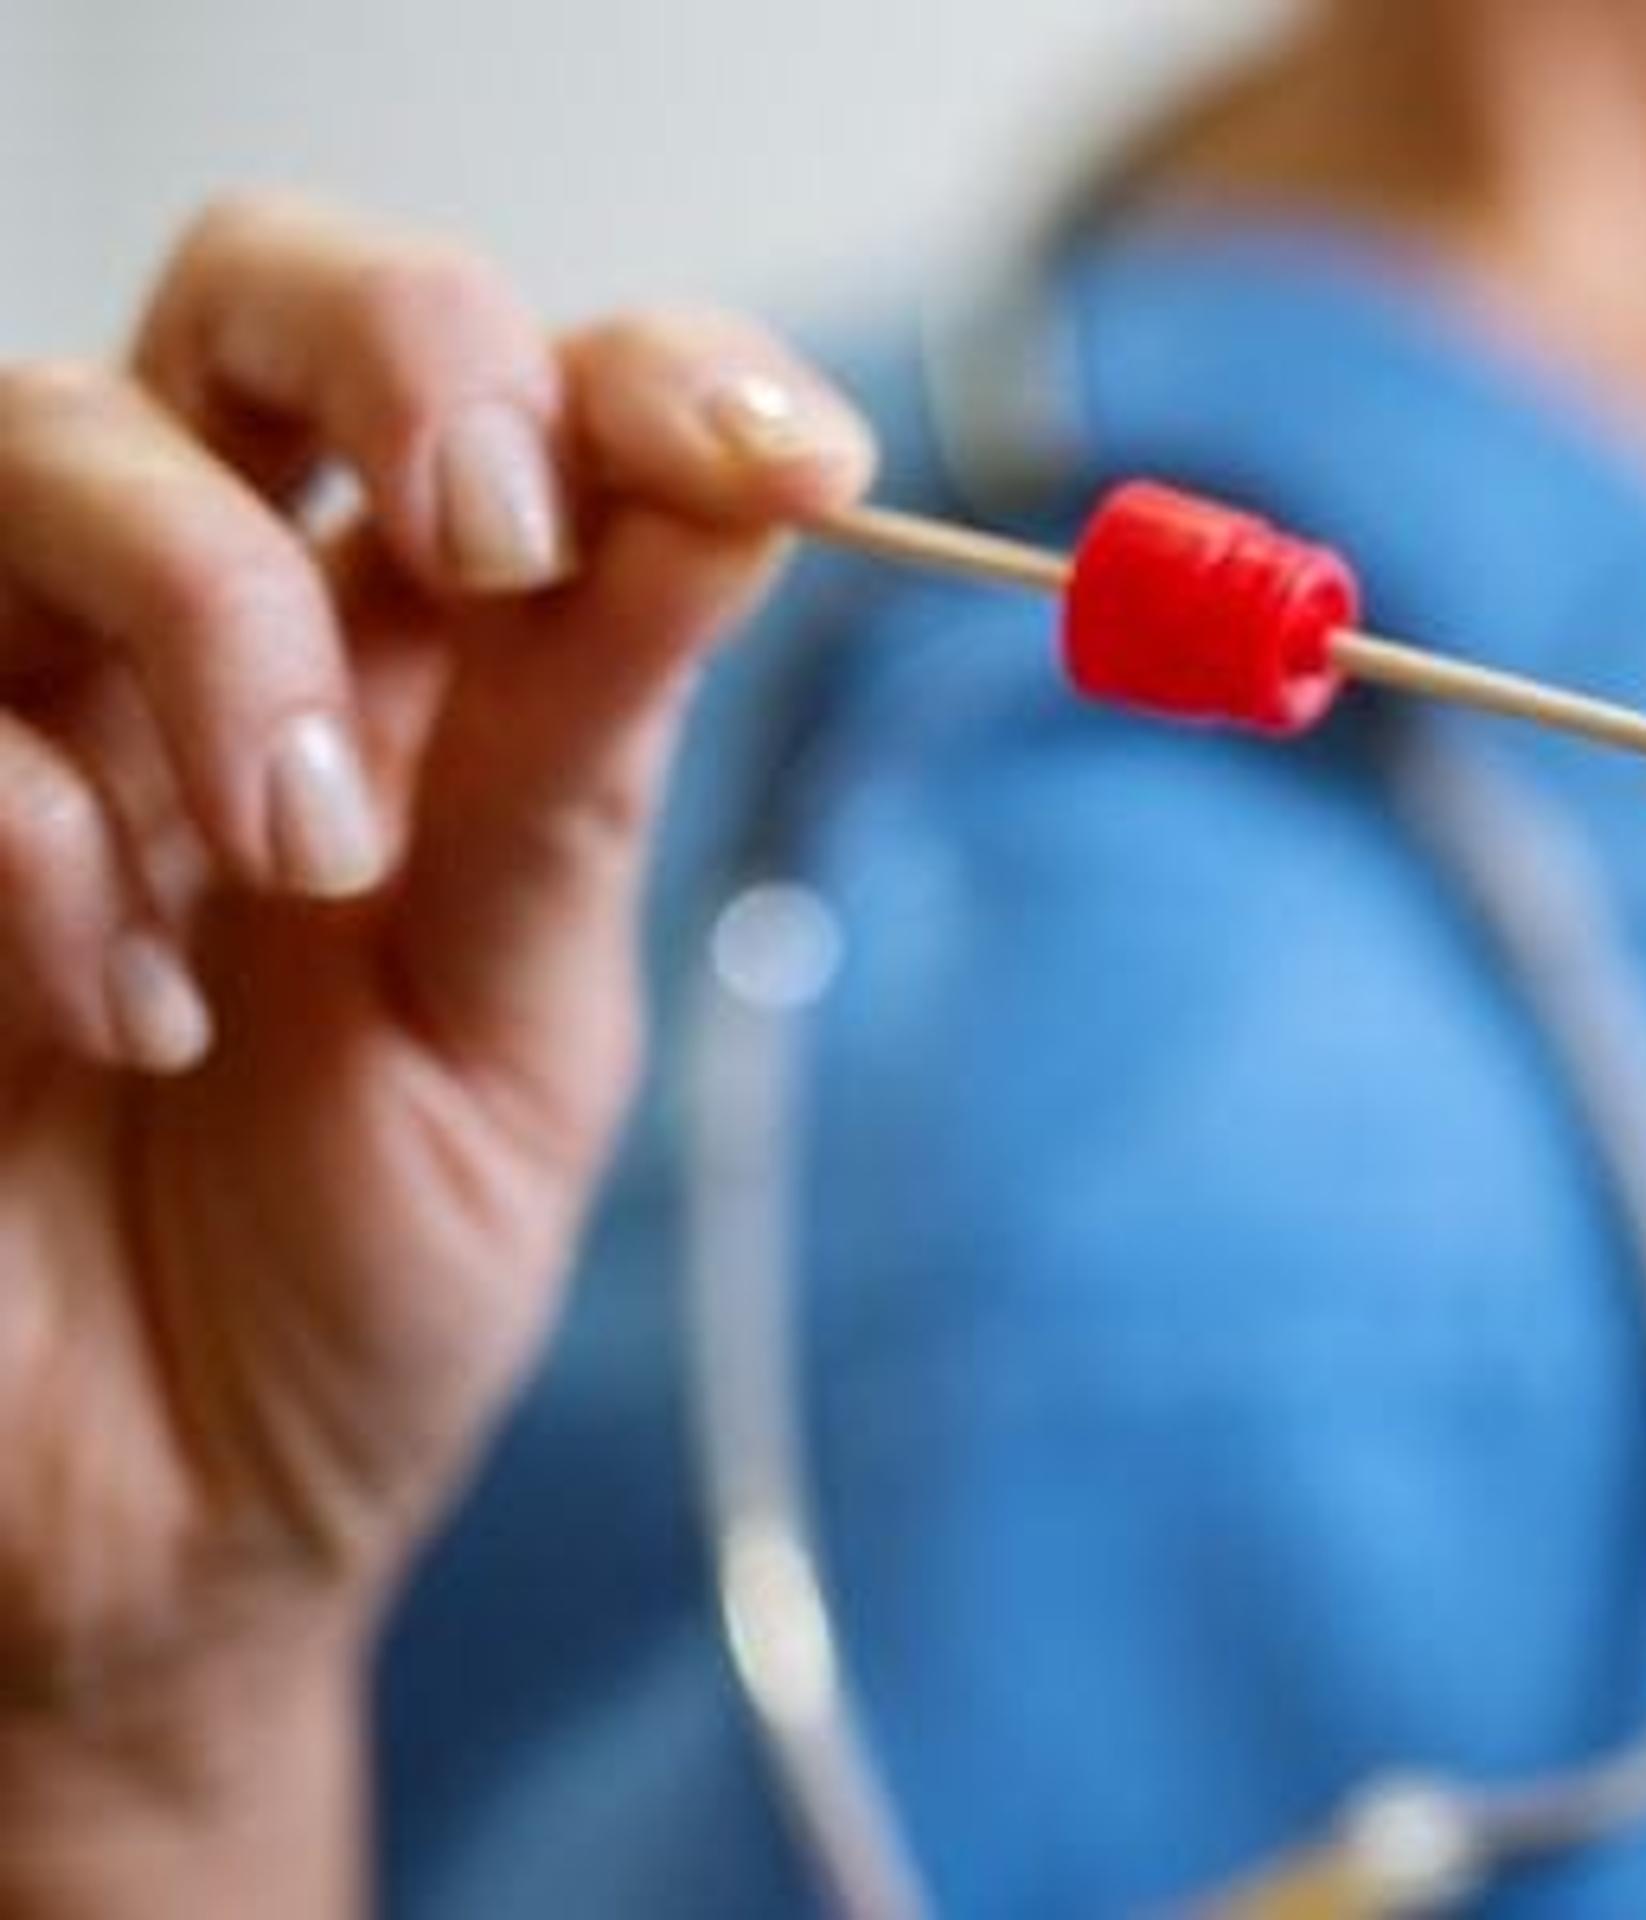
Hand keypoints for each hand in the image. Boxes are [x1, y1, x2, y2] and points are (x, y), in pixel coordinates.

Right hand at [0, 192, 869, 1898]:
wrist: (170, 1550)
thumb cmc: (345, 1291)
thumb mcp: (521, 1032)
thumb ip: (586, 768)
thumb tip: (747, 502)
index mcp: (419, 671)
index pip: (525, 392)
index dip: (652, 370)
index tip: (791, 459)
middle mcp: (205, 639)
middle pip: (255, 291)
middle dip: (401, 351)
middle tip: (493, 535)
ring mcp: (13, 716)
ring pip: (47, 438)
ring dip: (220, 611)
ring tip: (305, 855)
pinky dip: (43, 841)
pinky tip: (130, 1018)